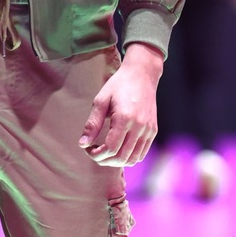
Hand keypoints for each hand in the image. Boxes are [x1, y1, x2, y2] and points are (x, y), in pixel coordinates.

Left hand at [79, 44, 163, 166]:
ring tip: (106, 152)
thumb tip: (82, 144)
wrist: (142, 75)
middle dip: (105, 160)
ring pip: (133, 158)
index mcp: (125, 118)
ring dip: (117, 161)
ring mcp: (148, 130)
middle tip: (95, 153)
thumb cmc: (118, 85)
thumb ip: (92, 124)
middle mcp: (139, 126)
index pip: (111, 148)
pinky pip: (142, 153)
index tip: (89, 149)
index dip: (97, 154)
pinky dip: (129, 157)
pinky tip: (118, 149)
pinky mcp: (153, 130)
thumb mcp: (101, 101)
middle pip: (121, 157)